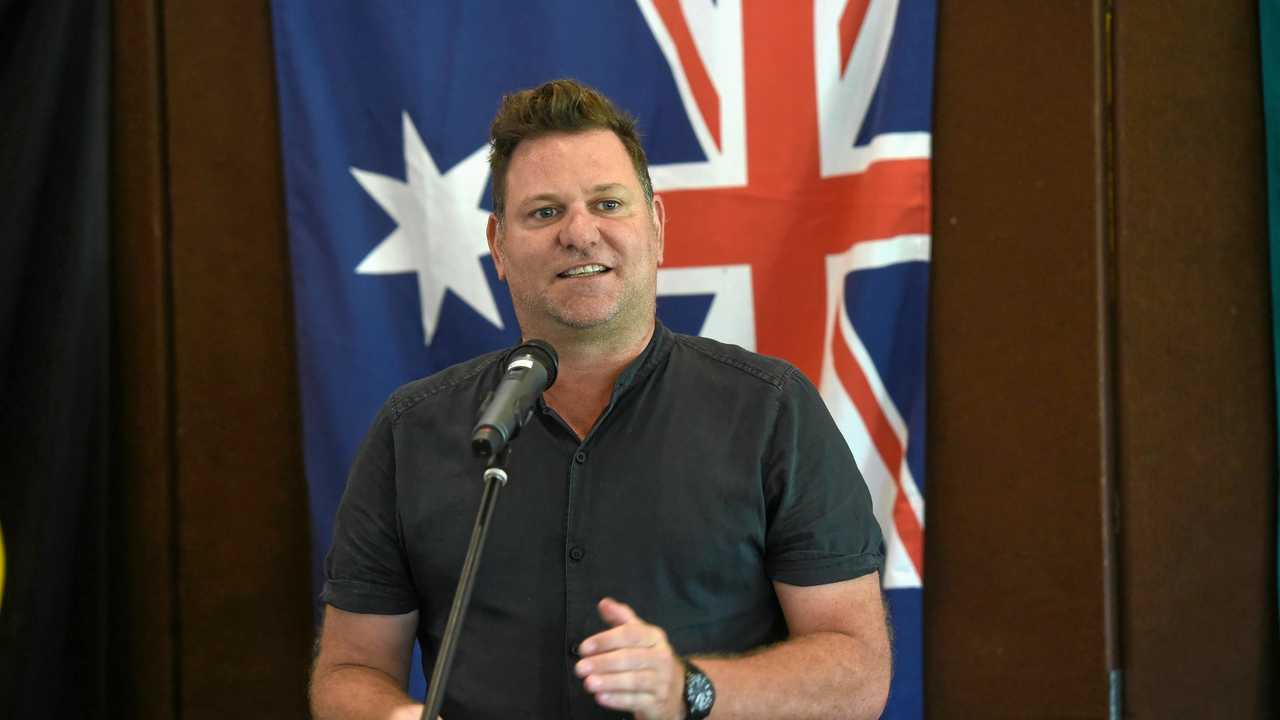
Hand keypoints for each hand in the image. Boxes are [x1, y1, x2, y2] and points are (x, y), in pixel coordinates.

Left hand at [574, 597, 685, 719]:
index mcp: (654, 638)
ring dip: (609, 682)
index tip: (585, 647)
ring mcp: (661, 681)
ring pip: (634, 681)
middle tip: (581, 667)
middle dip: (603, 663)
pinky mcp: (657, 702)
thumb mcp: (641, 635)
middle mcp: (661, 658)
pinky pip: (636, 700)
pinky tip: (601, 697)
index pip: (630, 635)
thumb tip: (604, 603)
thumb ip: (621, 618)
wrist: (677, 689)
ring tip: (589, 683)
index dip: (606, 640)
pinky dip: (617, 700)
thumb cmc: (651, 658)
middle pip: (630, 658)